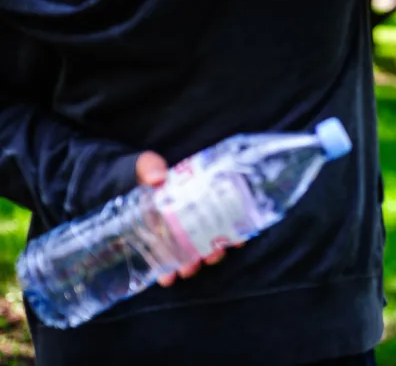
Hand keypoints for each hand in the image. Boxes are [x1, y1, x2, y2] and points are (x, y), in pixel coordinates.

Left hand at [135, 151, 227, 287]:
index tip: (236, 241)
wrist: (112, 182)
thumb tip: (157, 178)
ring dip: (191, 262)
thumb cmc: (137, 173)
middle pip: (206, 237)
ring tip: (186, 270)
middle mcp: (187, 216)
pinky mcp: (153, 245)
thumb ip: (150, 165)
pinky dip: (167, 270)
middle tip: (210, 258)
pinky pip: (165, 261)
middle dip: (211, 251)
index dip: (230, 230)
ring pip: (188, 251)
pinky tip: (167, 278)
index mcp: (192, 197)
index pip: (219, 214)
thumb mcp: (144, 164)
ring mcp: (171, 232)